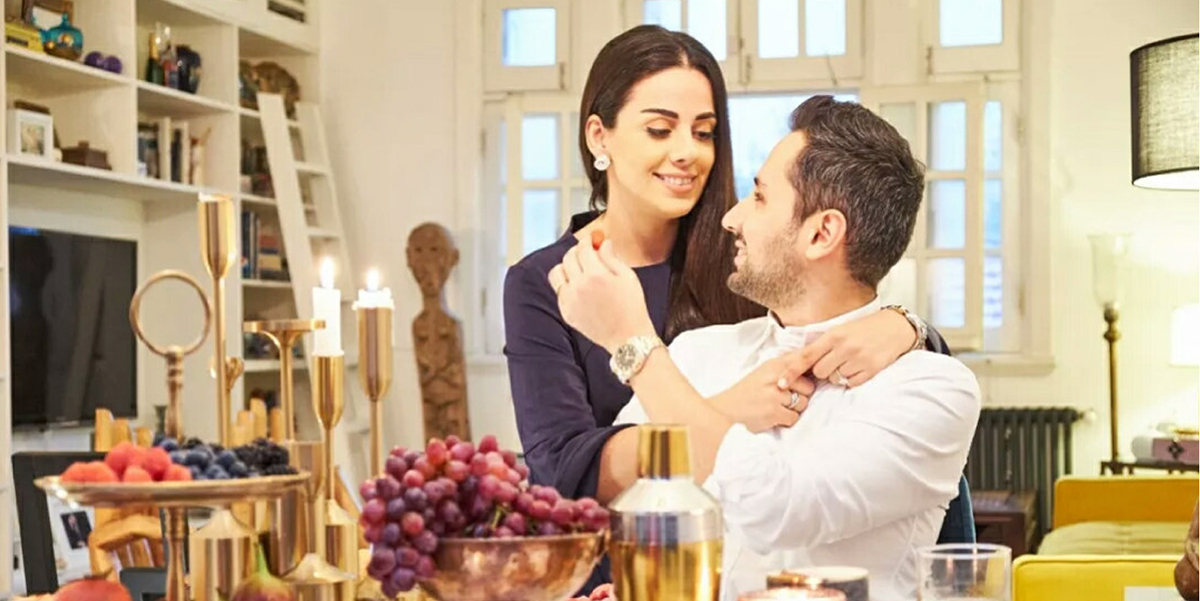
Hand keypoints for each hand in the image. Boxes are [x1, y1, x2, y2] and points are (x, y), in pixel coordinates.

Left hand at [548, 239, 654, 351]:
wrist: (627, 337)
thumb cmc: (632, 307)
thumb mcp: (628, 277)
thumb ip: (612, 257)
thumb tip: (602, 243)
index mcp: (596, 275)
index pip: (583, 248)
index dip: (587, 241)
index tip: (592, 240)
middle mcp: (578, 286)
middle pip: (568, 257)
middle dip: (578, 252)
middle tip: (587, 253)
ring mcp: (569, 301)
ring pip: (557, 272)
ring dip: (566, 266)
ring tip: (579, 269)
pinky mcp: (566, 312)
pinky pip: (559, 290)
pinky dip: (566, 284)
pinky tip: (579, 286)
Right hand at [710, 356, 814, 432]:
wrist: (726, 410)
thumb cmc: (746, 392)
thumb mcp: (763, 372)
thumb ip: (784, 367)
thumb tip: (809, 363)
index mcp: (774, 365)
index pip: (803, 360)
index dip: (811, 368)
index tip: (811, 375)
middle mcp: (775, 377)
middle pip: (808, 387)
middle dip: (801, 395)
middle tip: (786, 399)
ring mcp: (775, 395)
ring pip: (803, 403)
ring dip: (794, 409)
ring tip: (778, 407)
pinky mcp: (773, 412)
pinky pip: (794, 417)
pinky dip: (786, 420)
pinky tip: (773, 416)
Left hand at [775, 307, 917, 389]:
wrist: (894, 328)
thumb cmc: (863, 329)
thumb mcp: (840, 330)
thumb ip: (822, 345)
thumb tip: (799, 362)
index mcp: (833, 335)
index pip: (806, 356)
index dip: (791, 370)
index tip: (780, 382)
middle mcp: (844, 347)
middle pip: (819, 372)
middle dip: (822, 371)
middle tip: (833, 362)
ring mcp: (858, 358)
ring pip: (835, 379)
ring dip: (838, 375)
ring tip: (849, 362)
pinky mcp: (871, 369)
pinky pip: (851, 383)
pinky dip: (852, 379)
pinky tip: (859, 367)